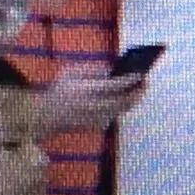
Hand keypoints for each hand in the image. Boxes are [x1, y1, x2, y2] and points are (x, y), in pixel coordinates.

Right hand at [31, 68, 149, 138]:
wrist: (47, 116)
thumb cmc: (60, 90)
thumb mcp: (71, 73)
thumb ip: (93, 69)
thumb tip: (114, 69)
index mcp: (85, 92)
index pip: (114, 86)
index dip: (130, 80)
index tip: (141, 73)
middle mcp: (93, 107)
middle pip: (124, 101)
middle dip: (137, 91)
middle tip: (146, 80)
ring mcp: (96, 119)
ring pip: (122, 110)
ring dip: (134, 99)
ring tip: (142, 87)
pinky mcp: (97, 126)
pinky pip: (115, 114)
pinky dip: (124, 105)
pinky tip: (130, 95)